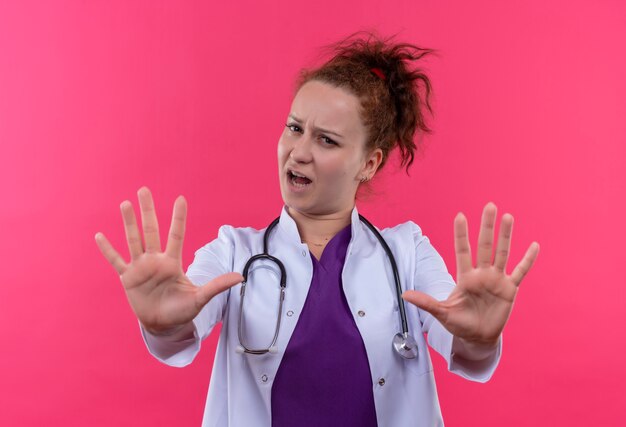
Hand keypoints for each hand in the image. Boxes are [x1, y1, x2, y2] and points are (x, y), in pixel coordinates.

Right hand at [95, 187, 242, 333]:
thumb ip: (217, 286)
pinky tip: (99, 236)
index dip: (178, 218)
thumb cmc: (182, 310)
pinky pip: (116, 261)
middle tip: (144, 190)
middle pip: (151, 230)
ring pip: (133, 240)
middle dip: (147, 211)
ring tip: (125, 204)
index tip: (181, 199)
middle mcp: (155, 260)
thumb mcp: (200, 298)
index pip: (176, 235)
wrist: (163, 326)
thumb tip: (239, 278)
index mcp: (172, 262)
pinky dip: (108, 250)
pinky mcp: (128, 278)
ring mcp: (140, 268)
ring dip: (129, 223)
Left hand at [402, 202, 538, 346]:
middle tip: (489, 206)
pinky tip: (534, 245)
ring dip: (505, 236)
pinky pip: (520, 271)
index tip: (460, 215)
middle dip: (486, 226)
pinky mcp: (510, 289)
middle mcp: (482, 274)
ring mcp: (497, 279)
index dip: (461, 234)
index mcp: (465, 277)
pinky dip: (528, 259)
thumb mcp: (442, 312)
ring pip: (502, 253)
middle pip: (485, 246)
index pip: (462, 250)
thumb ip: (426, 302)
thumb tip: (404, 294)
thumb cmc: (459, 323)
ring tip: (508, 217)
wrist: (478, 338)